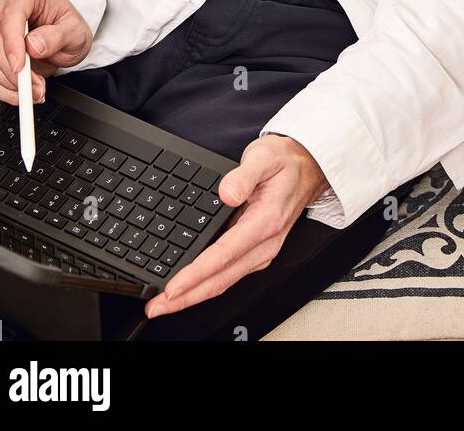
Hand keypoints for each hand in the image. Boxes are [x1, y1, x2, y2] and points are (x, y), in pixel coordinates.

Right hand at [0, 0, 92, 103]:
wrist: (61, 34)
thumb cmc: (66, 26)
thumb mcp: (75, 31)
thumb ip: (57, 36)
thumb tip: (33, 46)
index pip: (10, 16)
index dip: (12, 44)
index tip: (20, 68)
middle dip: (13, 72)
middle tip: (36, 88)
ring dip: (5, 82)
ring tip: (32, 91)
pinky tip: (15, 92)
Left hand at [144, 134, 327, 318]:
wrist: (306, 167)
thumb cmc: (284, 163)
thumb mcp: (264, 157)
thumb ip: (244, 175)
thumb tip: (226, 193)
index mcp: (264, 223)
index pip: (223, 256)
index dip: (196, 275)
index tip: (173, 287)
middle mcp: (263, 244)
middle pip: (220, 280)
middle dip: (186, 297)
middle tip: (157, 306)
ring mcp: (259, 251)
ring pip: (222, 282)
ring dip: (192, 295)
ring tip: (164, 303)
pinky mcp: (254, 251)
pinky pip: (226, 274)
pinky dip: (204, 285)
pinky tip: (188, 287)